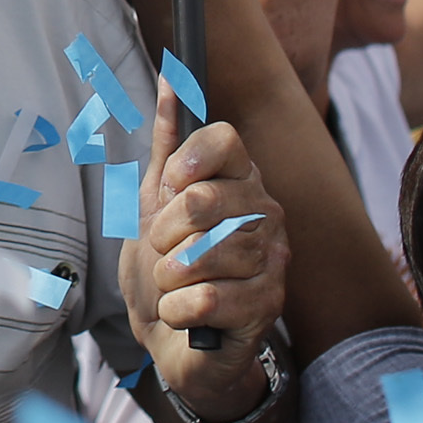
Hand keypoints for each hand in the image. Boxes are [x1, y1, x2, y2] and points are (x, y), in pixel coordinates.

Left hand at [120, 85, 284, 421]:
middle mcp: (264, 214)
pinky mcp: (267, 306)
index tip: (168, 187)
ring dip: (171, 273)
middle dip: (167, 230)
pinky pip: (212, 297)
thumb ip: (165, 146)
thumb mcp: (151, 204)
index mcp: (238, 182)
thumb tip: (169, 79)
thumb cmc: (164, 271)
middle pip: (210, 198)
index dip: (190, 160)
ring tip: (169, 284)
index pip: (228, 140)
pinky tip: (181, 312)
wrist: (169, 342)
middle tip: (160, 250)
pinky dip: (180, 309)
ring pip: (212, 250)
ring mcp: (271, 260)